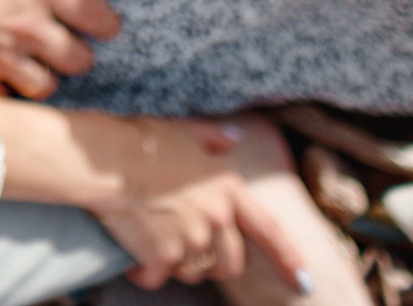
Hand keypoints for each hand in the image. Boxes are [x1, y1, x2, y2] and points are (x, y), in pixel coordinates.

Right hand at [0, 0, 120, 97]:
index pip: (96, 16)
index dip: (106, 25)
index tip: (105, 27)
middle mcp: (30, 26)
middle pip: (79, 58)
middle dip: (76, 54)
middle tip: (66, 47)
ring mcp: (6, 55)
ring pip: (47, 84)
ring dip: (43, 76)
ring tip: (34, 66)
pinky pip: (9, 96)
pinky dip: (7, 89)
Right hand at [94, 116, 306, 290]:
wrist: (107, 160)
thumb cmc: (143, 140)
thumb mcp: (185, 130)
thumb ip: (214, 137)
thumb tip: (233, 137)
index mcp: (228, 190)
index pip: (270, 231)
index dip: (289, 260)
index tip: (304, 283)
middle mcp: (216, 217)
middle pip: (230, 264)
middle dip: (211, 264)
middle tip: (182, 248)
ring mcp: (190, 239)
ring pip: (191, 272)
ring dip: (174, 263)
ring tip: (150, 237)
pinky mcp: (162, 256)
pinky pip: (155, 277)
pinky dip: (142, 271)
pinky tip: (130, 252)